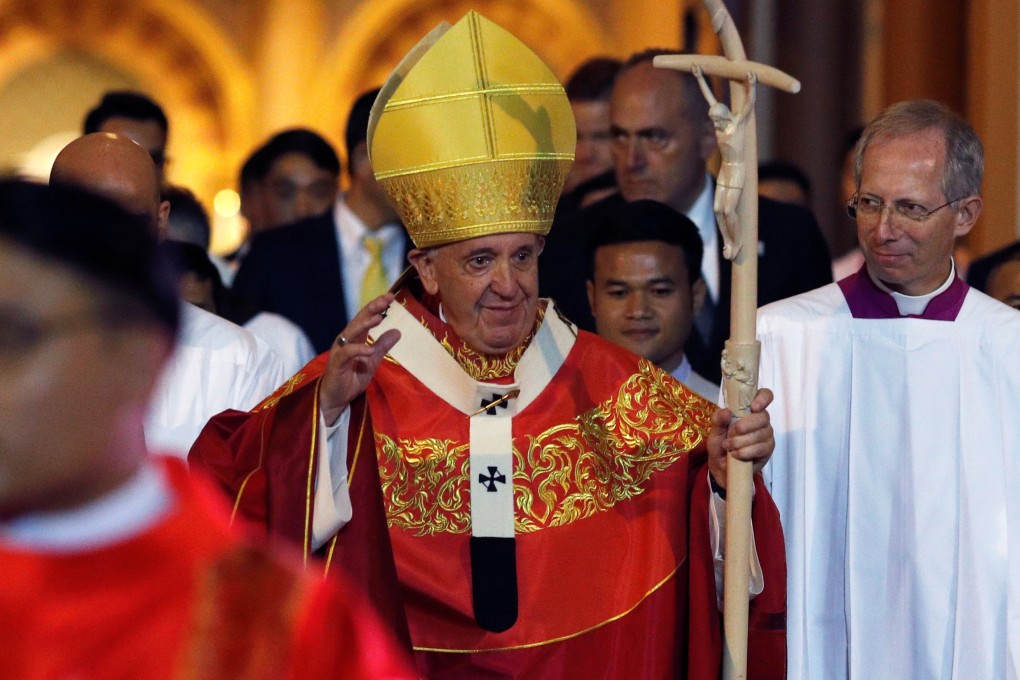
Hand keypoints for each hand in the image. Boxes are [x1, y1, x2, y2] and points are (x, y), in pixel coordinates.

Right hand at [318, 294, 400, 425]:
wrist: (337, 398)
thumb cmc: (352, 378)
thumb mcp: (373, 361)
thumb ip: (383, 346)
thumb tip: (398, 331)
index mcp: (355, 338)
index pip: (366, 317)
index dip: (377, 306)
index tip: (391, 296)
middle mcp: (346, 340)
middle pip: (359, 320)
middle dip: (373, 308)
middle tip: (387, 299)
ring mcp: (340, 350)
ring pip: (352, 333)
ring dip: (365, 324)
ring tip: (379, 318)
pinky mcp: (336, 363)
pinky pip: (347, 353)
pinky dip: (358, 350)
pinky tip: (369, 349)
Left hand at [707, 388, 773, 489]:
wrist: (722, 467)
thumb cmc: (720, 443)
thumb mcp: (714, 431)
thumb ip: (718, 420)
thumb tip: (726, 412)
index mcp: (749, 409)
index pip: (765, 395)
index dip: (763, 398)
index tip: (753, 407)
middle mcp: (761, 419)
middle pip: (763, 416)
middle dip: (745, 426)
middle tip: (731, 433)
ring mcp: (766, 434)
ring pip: (761, 433)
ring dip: (742, 441)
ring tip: (729, 447)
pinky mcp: (767, 449)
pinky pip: (761, 448)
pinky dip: (746, 452)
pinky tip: (736, 455)